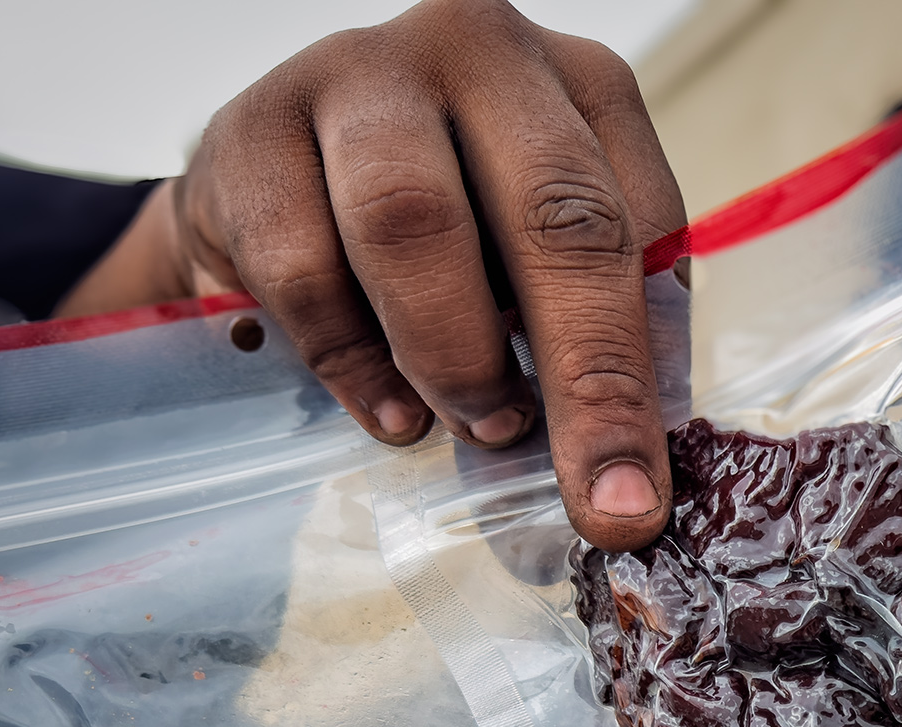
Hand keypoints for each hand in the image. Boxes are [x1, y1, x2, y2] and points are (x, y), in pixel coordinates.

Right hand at [59, 0, 683, 548]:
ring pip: (414, 223)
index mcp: (583, 87)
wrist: (269, 187)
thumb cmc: (443, 240)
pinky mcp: (252, 129)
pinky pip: (304, 265)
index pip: (643, 227)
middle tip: (594, 499)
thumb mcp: (535, 267)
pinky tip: (389, 414)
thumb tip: (622, 486)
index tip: (640, 490)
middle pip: (554, 215)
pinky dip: (353, 363)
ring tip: (477, 428)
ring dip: (455, 357)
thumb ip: (590, 345)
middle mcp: (480, 53)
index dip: (649, 371)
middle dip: (586, 379)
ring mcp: (360, 75)